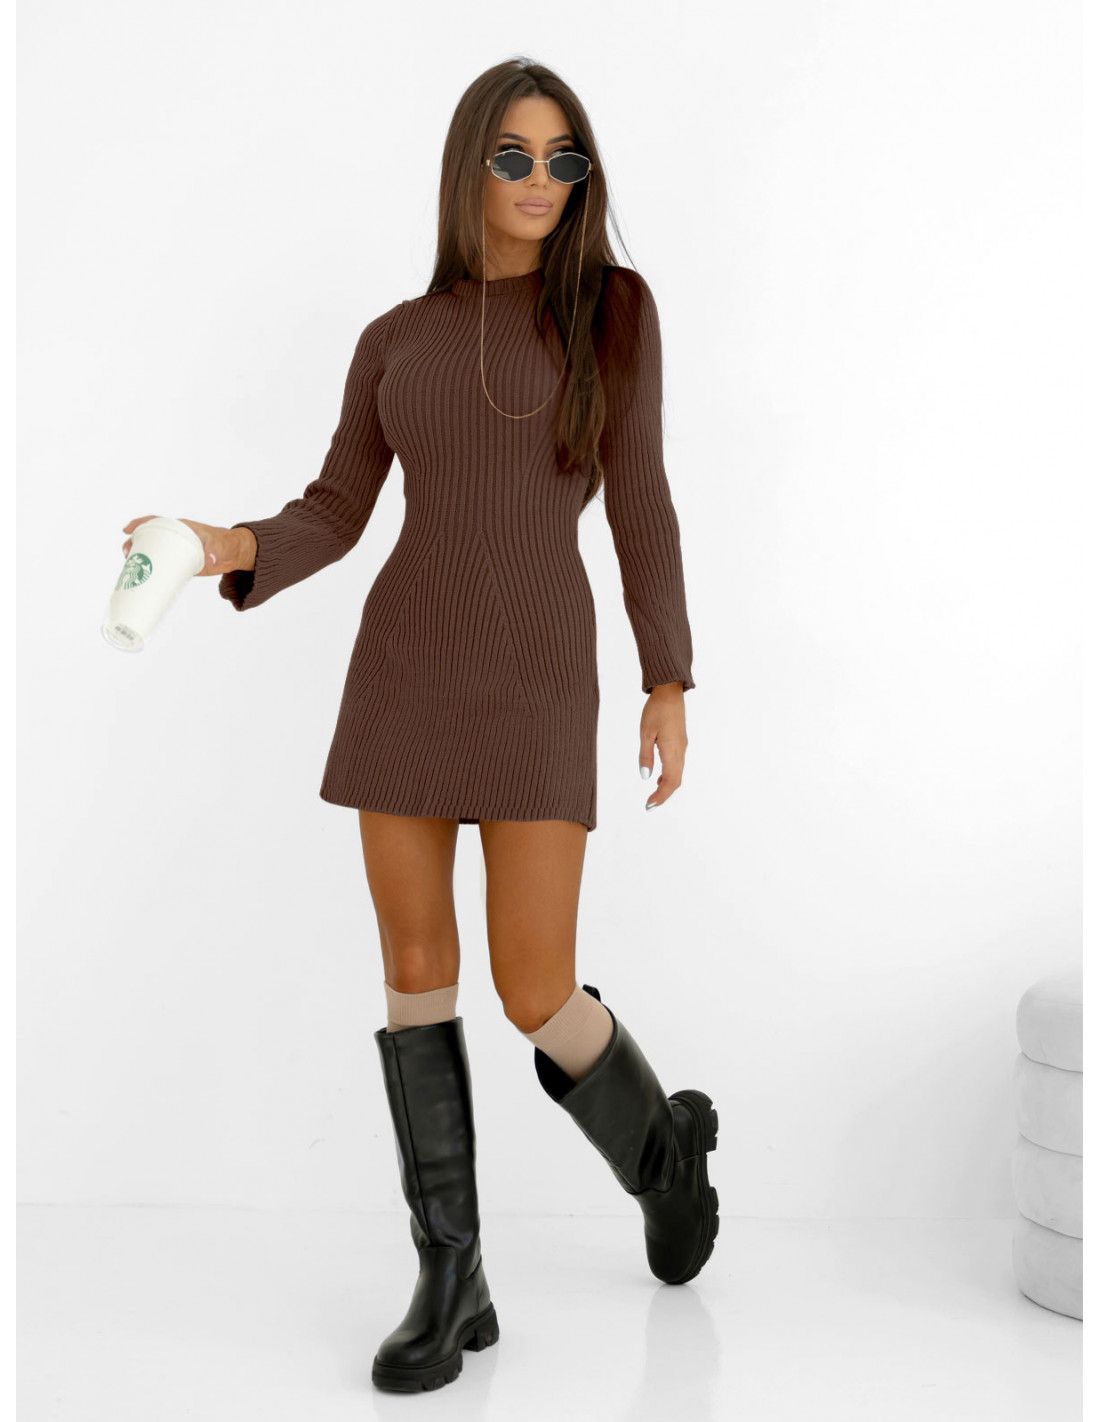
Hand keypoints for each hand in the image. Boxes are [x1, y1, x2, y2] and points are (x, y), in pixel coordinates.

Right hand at [120, 518, 255, 574]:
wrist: (232, 554)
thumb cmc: (225, 543)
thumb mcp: (219, 544)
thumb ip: (215, 550)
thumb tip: (210, 559)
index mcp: (180, 528)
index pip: (155, 521)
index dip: (140, 524)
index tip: (128, 530)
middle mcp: (174, 538)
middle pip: (148, 537)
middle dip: (133, 544)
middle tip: (127, 555)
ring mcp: (176, 552)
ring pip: (152, 552)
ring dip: (139, 558)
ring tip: (130, 567)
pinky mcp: (179, 564)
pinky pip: (162, 566)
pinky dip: (152, 571)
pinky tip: (143, 579)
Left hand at [638, 682, 687, 811]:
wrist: (670, 693)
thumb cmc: (656, 710)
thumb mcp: (645, 733)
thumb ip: (645, 756)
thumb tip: (646, 777)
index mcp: (672, 750)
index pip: (669, 781)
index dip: (660, 796)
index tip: (649, 805)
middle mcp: (680, 751)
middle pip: (676, 781)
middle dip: (664, 795)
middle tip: (650, 805)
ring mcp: (682, 747)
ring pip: (678, 774)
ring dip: (667, 786)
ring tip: (653, 795)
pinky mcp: (681, 743)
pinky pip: (677, 765)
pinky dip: (669, 776)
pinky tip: (659, 777)